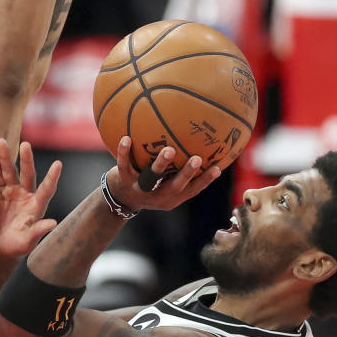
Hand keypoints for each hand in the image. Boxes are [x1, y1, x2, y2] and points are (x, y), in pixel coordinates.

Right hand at [0, 139, 58, 255]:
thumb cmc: (17, 246)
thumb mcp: (27, 242)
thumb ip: (38, 231)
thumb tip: (53, 223)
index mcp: (36, 206)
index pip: (46, 189)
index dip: (52, 178)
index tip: (58, 164)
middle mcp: (25, 195)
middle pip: (27, 174)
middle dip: (26, 160)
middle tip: (25, 144)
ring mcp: (11, 192)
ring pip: (9, 172)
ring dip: (5, 158)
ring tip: (0, 143)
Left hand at [104, 136, 221, 212]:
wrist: (119, 198)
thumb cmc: (149, 184)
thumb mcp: (165, 183)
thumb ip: (179, 171)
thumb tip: (202, 146)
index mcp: (171, 197)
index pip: (191, 190)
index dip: (205, 181)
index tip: (217, 168)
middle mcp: (158, 196)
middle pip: (174, 186)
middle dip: (186, 174)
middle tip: (197, 159)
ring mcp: (140, 189)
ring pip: (151, 178)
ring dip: (160, 165)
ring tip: (169, 150)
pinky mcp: (123, 180)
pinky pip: (124, 165)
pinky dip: (124, 152)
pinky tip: (126, 137)